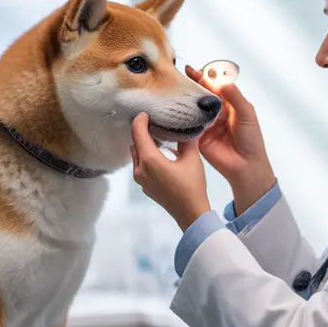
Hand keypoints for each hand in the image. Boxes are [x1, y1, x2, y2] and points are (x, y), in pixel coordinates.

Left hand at [129, 113, 211, 229]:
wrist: (190, 213)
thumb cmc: (192, 186)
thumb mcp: (192, 159)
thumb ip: (186, 140)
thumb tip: (186, 128)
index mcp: (149, 160)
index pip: (138, 133)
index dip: (140, 120)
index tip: (145, 113)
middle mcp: (140, 169)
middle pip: (135, 144)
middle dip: (142, 132)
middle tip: (154, 123)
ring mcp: (140, 180)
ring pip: (137, 156)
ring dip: (144, 146)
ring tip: (157, 138)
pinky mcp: (145, 187)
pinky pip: (141, 167)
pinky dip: (146, 157)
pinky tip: (160, 156)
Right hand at [186, 65, 275, 213]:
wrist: (245, 165)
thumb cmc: (251, 139)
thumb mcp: (247, 114)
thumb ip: (235, 97)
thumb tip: (221, 83)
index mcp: (229, 105)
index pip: (215, 88)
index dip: (205, 78)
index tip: (193, 70)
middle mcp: (216, 113)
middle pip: (201, 96)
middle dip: (191, 86)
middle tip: (179, 77)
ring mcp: (205, 124)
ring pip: (193, 109)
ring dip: (184, 100)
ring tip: (173, 90)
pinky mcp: (197, 136)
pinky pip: (188, 124)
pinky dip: (181, 117)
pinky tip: (173, 109)